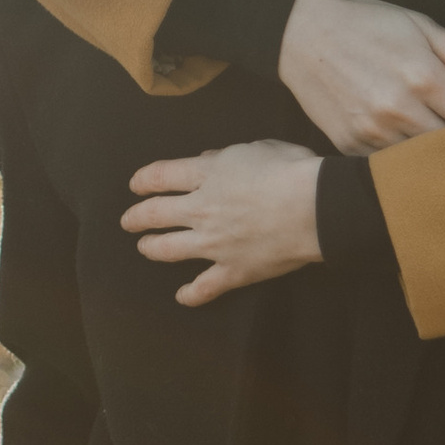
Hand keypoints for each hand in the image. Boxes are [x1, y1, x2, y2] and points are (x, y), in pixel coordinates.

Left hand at [123, 138, 323, 303]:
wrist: (316, 207)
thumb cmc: (293, 170)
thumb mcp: (258, 147)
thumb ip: (227, 155)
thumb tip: (209, 158)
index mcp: (207, 174)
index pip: (160, 176)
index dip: (142, 180)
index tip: (135, 185)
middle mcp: (201, 209)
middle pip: (155, 214)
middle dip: (136, 218)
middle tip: (128, 221)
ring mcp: (213, 243)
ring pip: (168, 249)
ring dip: (151, 248)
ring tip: (145, 247)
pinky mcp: (232, 270)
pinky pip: (204, 287)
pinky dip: (190, 294)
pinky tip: (182, 296)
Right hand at [276, 0, 444, 151]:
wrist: (300, 33)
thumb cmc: (363, 25)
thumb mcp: (417, 25)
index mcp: (424, 78)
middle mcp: (399, 110)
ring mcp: (372, 131)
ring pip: (420, 161)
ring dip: (434, 158)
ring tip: (444, 153)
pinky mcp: (349, 144)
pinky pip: (386, 164)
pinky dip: (400, 161)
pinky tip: (406, 151)